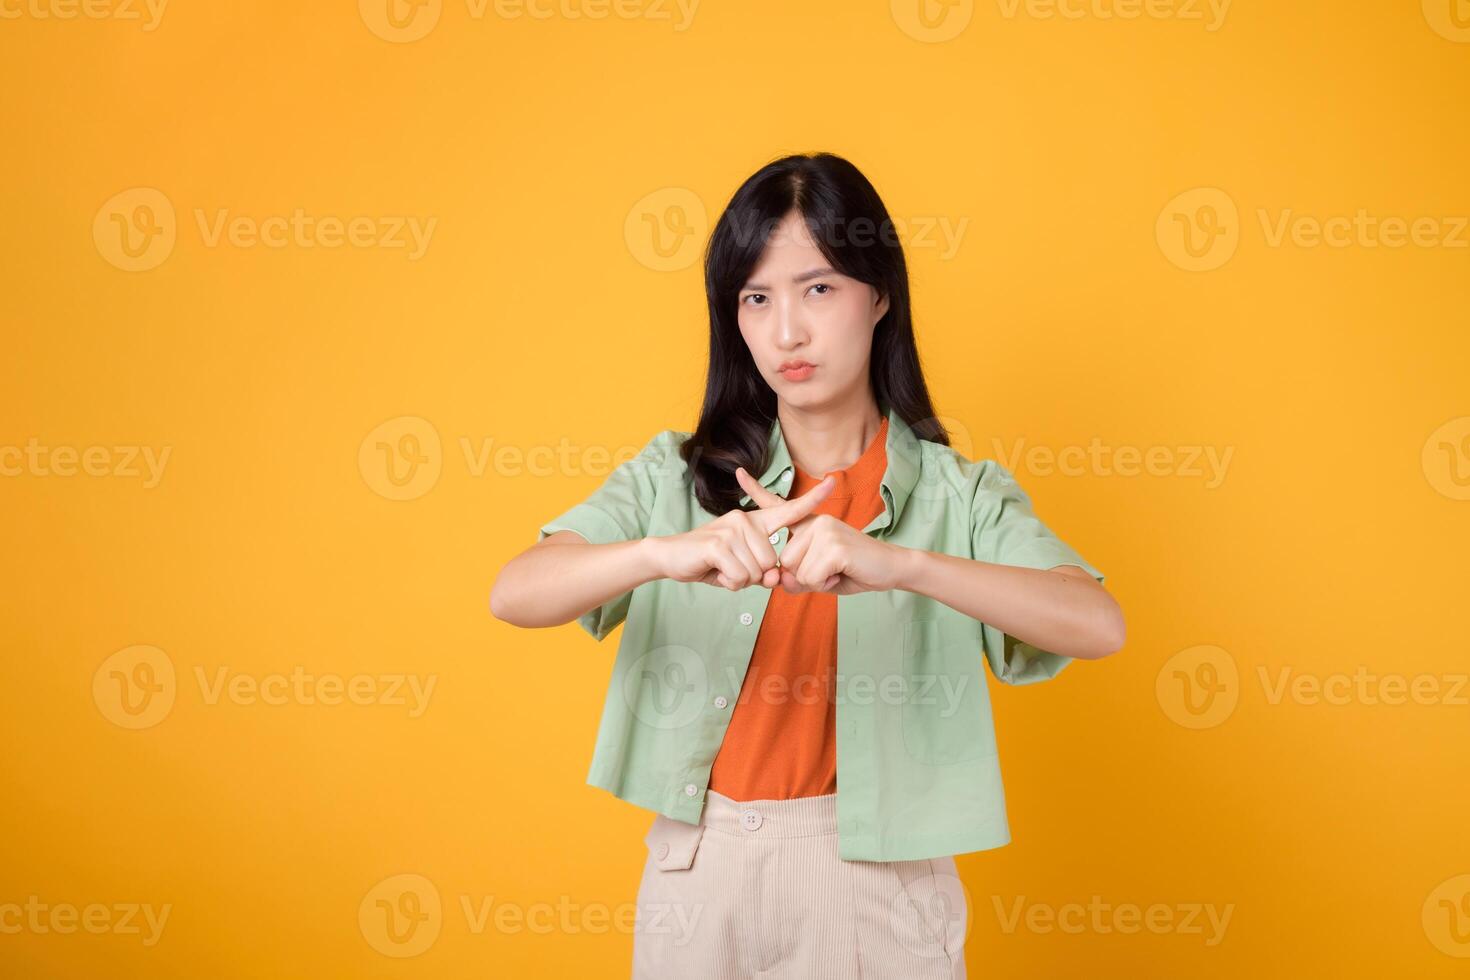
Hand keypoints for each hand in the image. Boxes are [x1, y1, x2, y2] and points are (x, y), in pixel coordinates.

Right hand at [649, 472, 835, 589]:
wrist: (670, 557)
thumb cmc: (708, 562)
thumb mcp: (740, 568)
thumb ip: (762, 571)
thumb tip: (776, 577)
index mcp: (754, 521)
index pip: (788, 510)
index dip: (812, 499)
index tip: (833, 482)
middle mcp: (746, 519)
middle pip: (771, 562)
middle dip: (753, 576)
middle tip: (730, 569)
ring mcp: (733, 529)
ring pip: (757, 572)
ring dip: (739, 580)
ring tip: (722, 569)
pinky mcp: (719, 543)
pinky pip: (740, 576)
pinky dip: (729, 582)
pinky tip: (716, 572)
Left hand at [734, 467, 904, 594]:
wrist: (891, 568)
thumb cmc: (854, 571)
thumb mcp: (819, 576)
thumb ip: (796, 578)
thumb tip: (781, 579)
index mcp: (810, 523)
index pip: (779, 507)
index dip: (757, 491)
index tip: (739, 473)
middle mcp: (815, 520)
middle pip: (784, 562)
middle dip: (805, 577)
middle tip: (831, 570)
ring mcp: (824, 529)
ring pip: (796, 571)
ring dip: (816, 581)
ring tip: (837, 570)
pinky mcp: (833, 544)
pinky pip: (810, 576)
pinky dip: (825, 583)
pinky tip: (841, 572)